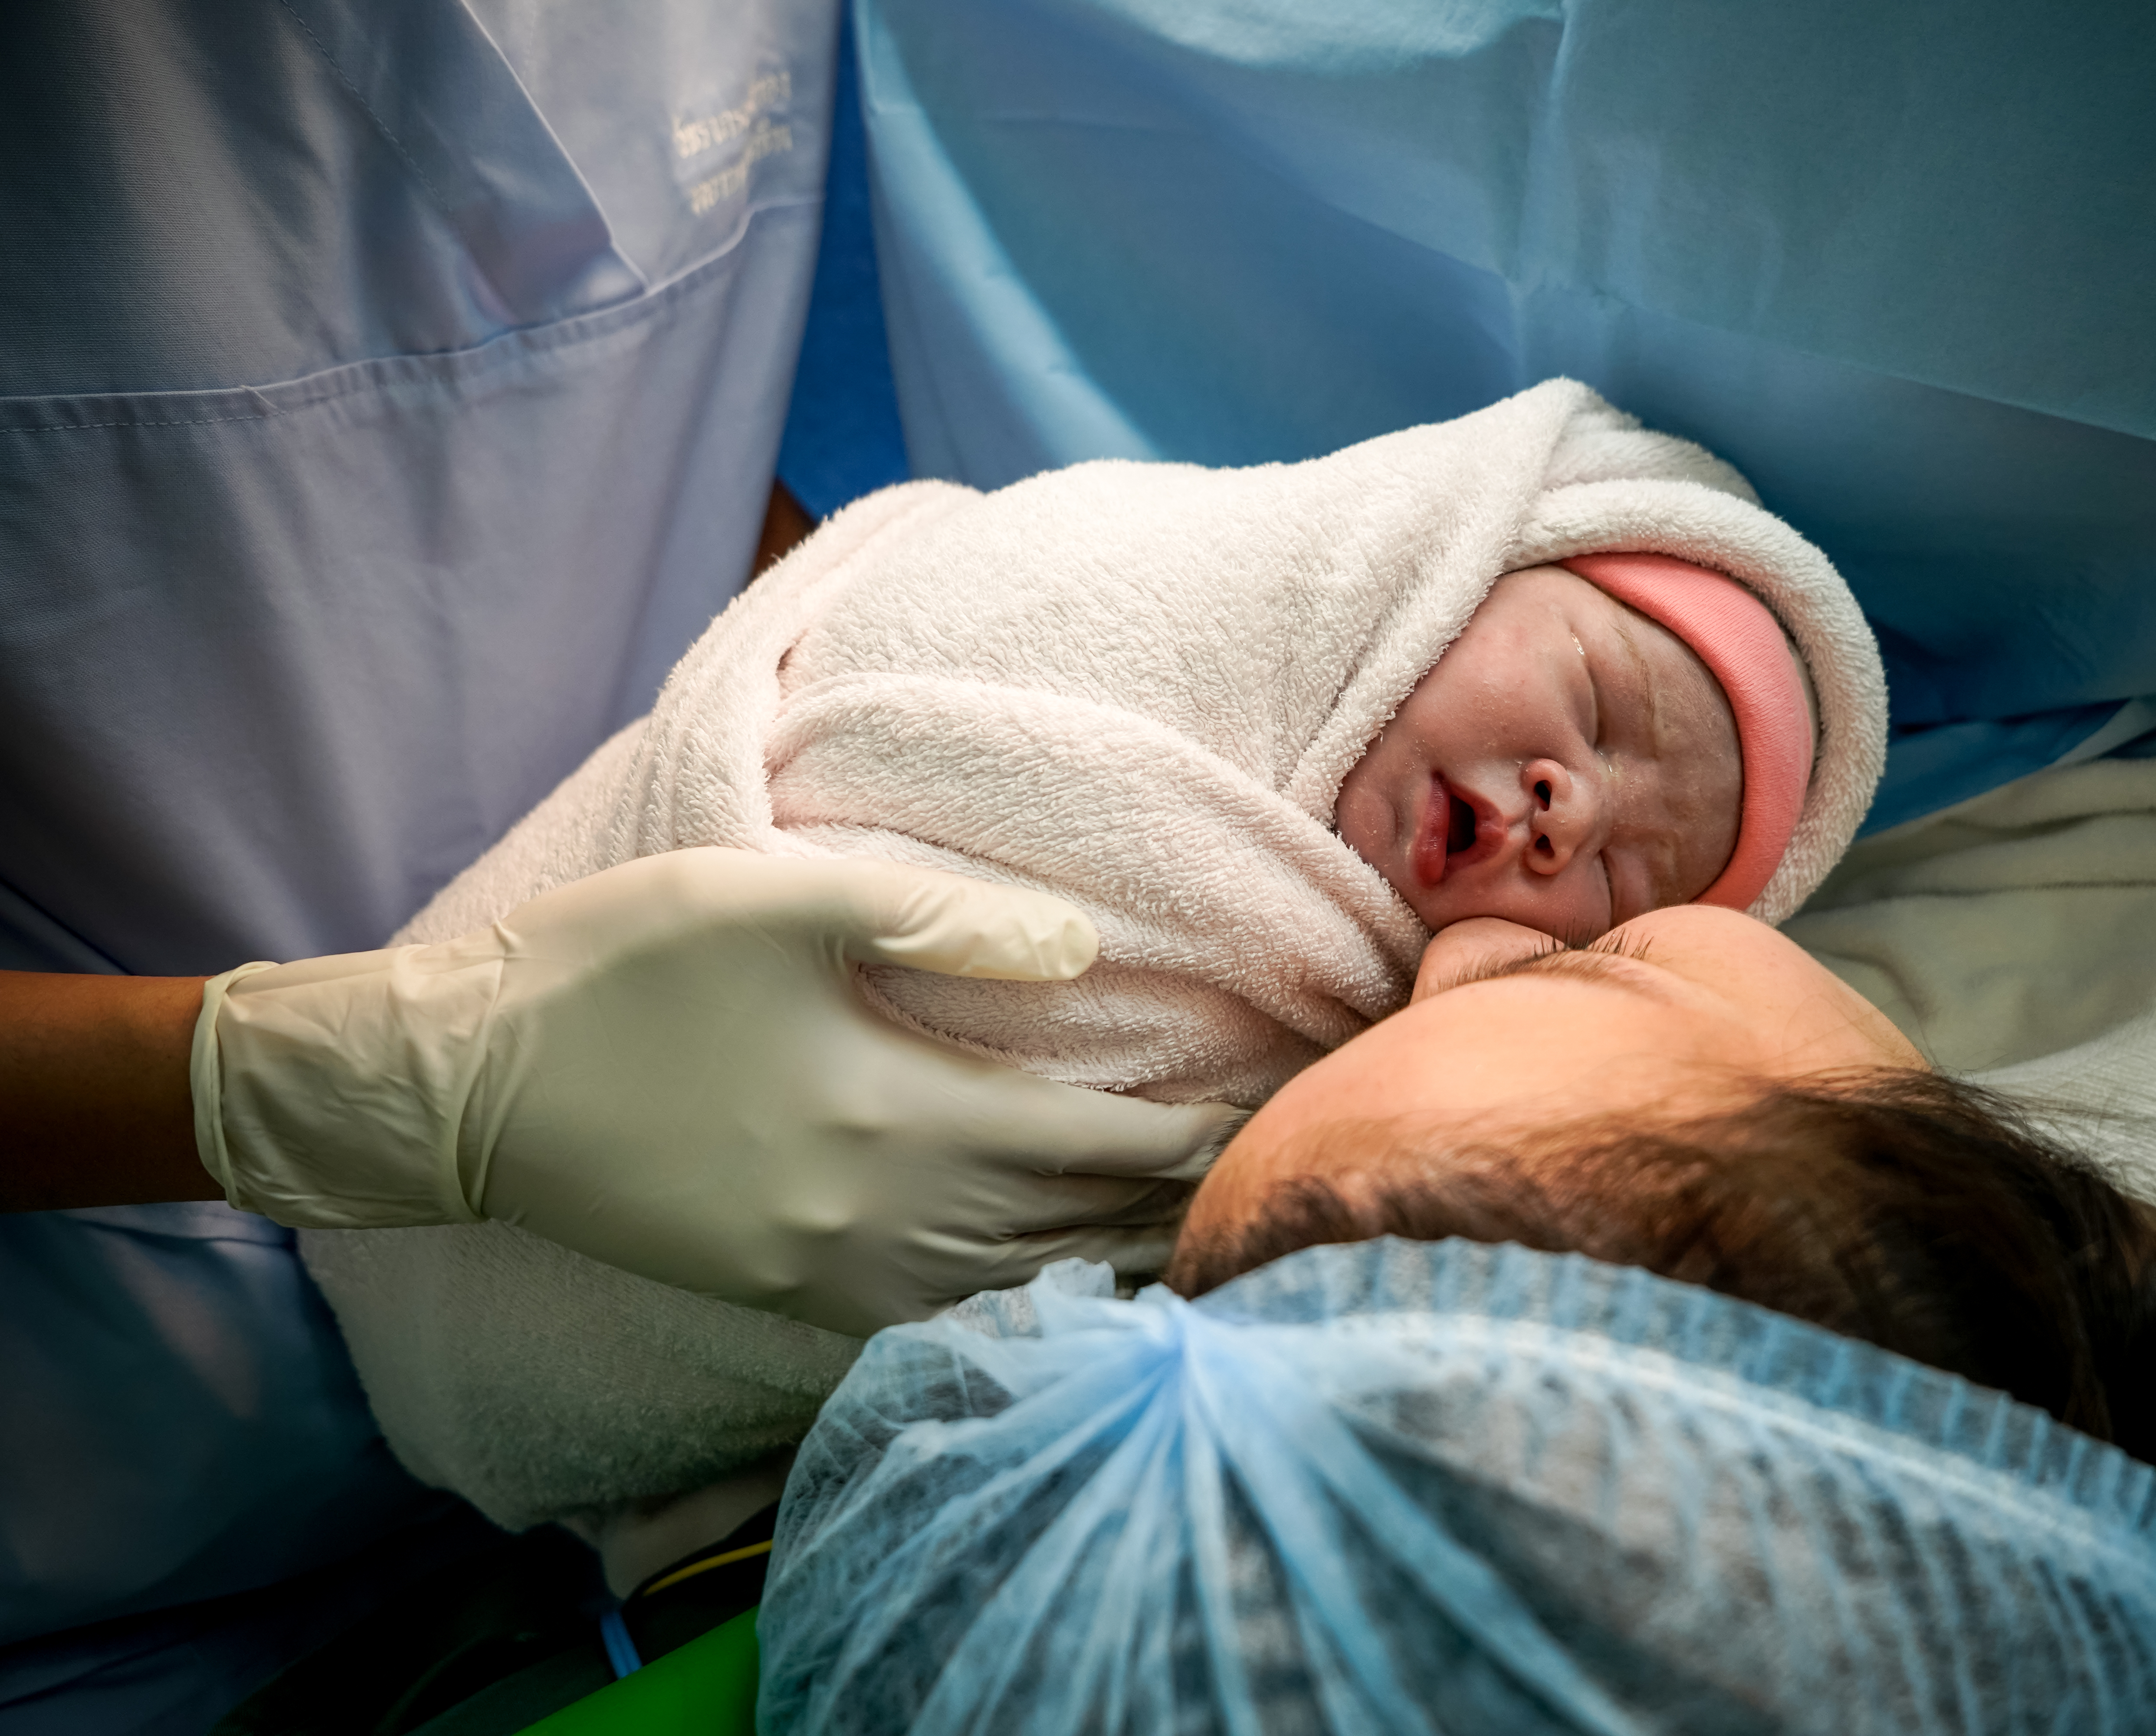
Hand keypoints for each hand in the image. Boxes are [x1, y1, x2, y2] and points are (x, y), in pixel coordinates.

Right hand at [196, 850, 1240, 1336]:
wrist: (462, 1082)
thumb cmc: (620, 970)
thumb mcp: (779, 902)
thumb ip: (943, 921)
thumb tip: (1085, 950)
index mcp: (893, 1119)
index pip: (1093, 1147)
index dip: (1194, 1136)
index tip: (1274, 1117)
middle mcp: (874, 1220)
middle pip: (1069, 1232)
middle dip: (1172, 1207)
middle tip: (1263, 1188)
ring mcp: (821, 1273)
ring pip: (1011, 1287)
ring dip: (1104, 1266)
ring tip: (1183, 1243)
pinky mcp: (774, 1293)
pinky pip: (928, 1321)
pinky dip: (1010, 1304)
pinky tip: (1044, 1288)